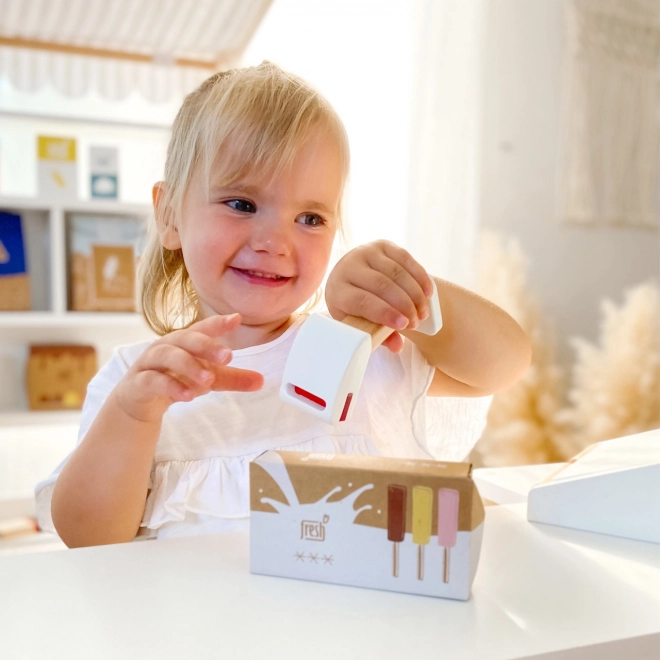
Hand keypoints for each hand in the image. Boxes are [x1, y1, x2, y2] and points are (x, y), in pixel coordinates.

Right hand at [114, 314, 263, 422]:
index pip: (203, 328)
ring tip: (208, 380)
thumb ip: (233, 379)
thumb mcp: (208, 379)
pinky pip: (152, 380)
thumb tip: (262, 381)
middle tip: (228, 357)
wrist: (139, 400)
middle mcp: (167, 346)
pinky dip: (169, 386)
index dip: (218, 323)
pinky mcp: (138, 382)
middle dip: (206, 346)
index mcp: (185, 341)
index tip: (237, 319)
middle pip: (186, 338)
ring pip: (167, 356)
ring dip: (188, 366)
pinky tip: (186, 395)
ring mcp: (150, 362)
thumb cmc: (176, 379)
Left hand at [325, 240, 433, 351]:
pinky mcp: (383, 245)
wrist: (349, 275)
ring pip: (396, 272)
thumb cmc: (354, 305)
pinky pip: (406, 259)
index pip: (361, 300)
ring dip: (415, 294)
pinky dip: (420, 277)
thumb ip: (378, 335)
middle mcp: (349, 266)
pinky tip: (428, 293)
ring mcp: (366, 252)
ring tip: (423, 312)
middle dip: (404, 305)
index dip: (384, 313)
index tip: (404, 325)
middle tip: (416, 322)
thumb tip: (398, 346)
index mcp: (338, 288)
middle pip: (382, 285)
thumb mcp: (359, 321)